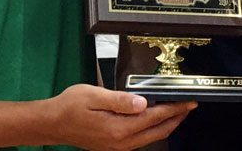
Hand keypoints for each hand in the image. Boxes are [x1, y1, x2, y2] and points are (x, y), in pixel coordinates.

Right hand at [50, 83, 195, 150]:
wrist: (52, 124)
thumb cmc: (70, 106)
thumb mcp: (94, 96)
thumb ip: (120, 100)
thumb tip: (143, 102)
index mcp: (118, 128)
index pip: (154, 117)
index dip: (174, 109)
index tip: (188, 102)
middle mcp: (121, 142)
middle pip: (157, 131)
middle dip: (175, 119)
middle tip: (188, 107)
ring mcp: (117, 147)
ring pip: (150, 138)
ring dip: (166, 126)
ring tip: (176, 113)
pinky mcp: (113, 147)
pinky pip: (140, 141)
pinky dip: (153, 130)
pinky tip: (154, 122)